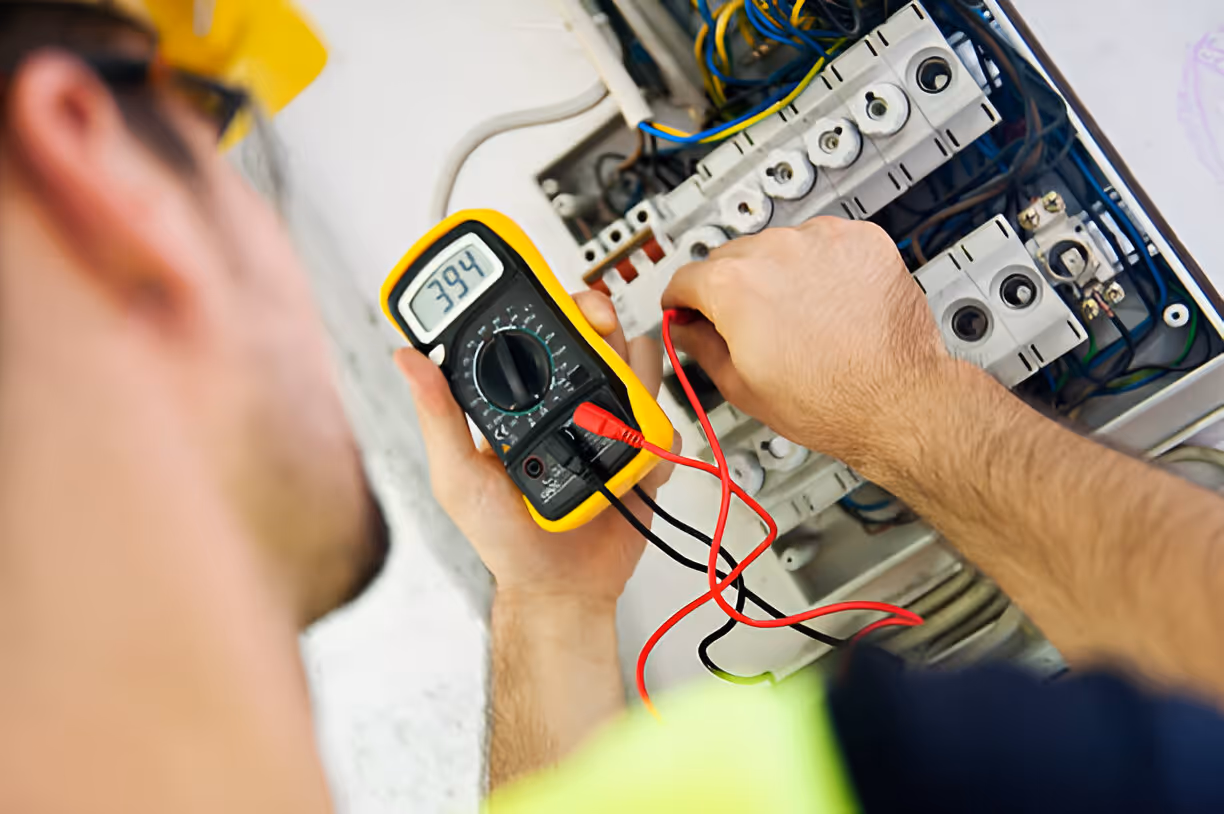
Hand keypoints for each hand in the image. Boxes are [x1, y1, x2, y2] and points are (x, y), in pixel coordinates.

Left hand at [395, 292, 671, 605]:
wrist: (559, 588)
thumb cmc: (503, 539)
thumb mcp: (458, 475)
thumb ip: (438, 416)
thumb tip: (408, 358)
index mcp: (521, 402)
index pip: (533, 335)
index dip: (540, 305)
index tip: (543, 291)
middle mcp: (566, 406)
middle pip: (592, 339)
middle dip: (598, 320)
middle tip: (596, 323)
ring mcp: (606, 426)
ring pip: (635, 369)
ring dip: (635, 365)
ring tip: (625, 380)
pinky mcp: (639, 453)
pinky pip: (662, 429)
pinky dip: (657, 435)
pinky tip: (637, 453)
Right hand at [661, 216, 955, 468]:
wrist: (897, 401)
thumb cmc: (828, 401)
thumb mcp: (741, 386)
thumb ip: (701, 346)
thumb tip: (685, 329)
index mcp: (733, 284)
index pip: (685, 277)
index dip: (681, 302)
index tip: (686, 309)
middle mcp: (775, 250)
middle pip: (730, 257)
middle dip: (730, 288)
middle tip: (749, 324)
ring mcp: (821, 240)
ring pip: (779, 245)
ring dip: (778, 272)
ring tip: (798, 316)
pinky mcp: (861, 240)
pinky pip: (825, 243)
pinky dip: (821, 266)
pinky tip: (829, 301)